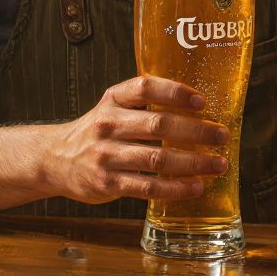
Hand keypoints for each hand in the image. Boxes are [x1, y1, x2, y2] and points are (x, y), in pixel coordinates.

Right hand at [45, 76, 230, 203]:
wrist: (55, 159)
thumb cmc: (97, 131)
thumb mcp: (112, 107)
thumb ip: (144, 103)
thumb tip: (197, 108)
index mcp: (112, 100)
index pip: (145, 88)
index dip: (175, 92)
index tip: (202, 101)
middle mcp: (108, 125)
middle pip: (159, 125)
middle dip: (197, 131)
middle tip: (222, 136)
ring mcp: (107, 156)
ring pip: (158, 159)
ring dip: (193, 162)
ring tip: (217, 164)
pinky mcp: (108, 183)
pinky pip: (148, 187)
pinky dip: (175, 188)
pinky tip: (195, 186)